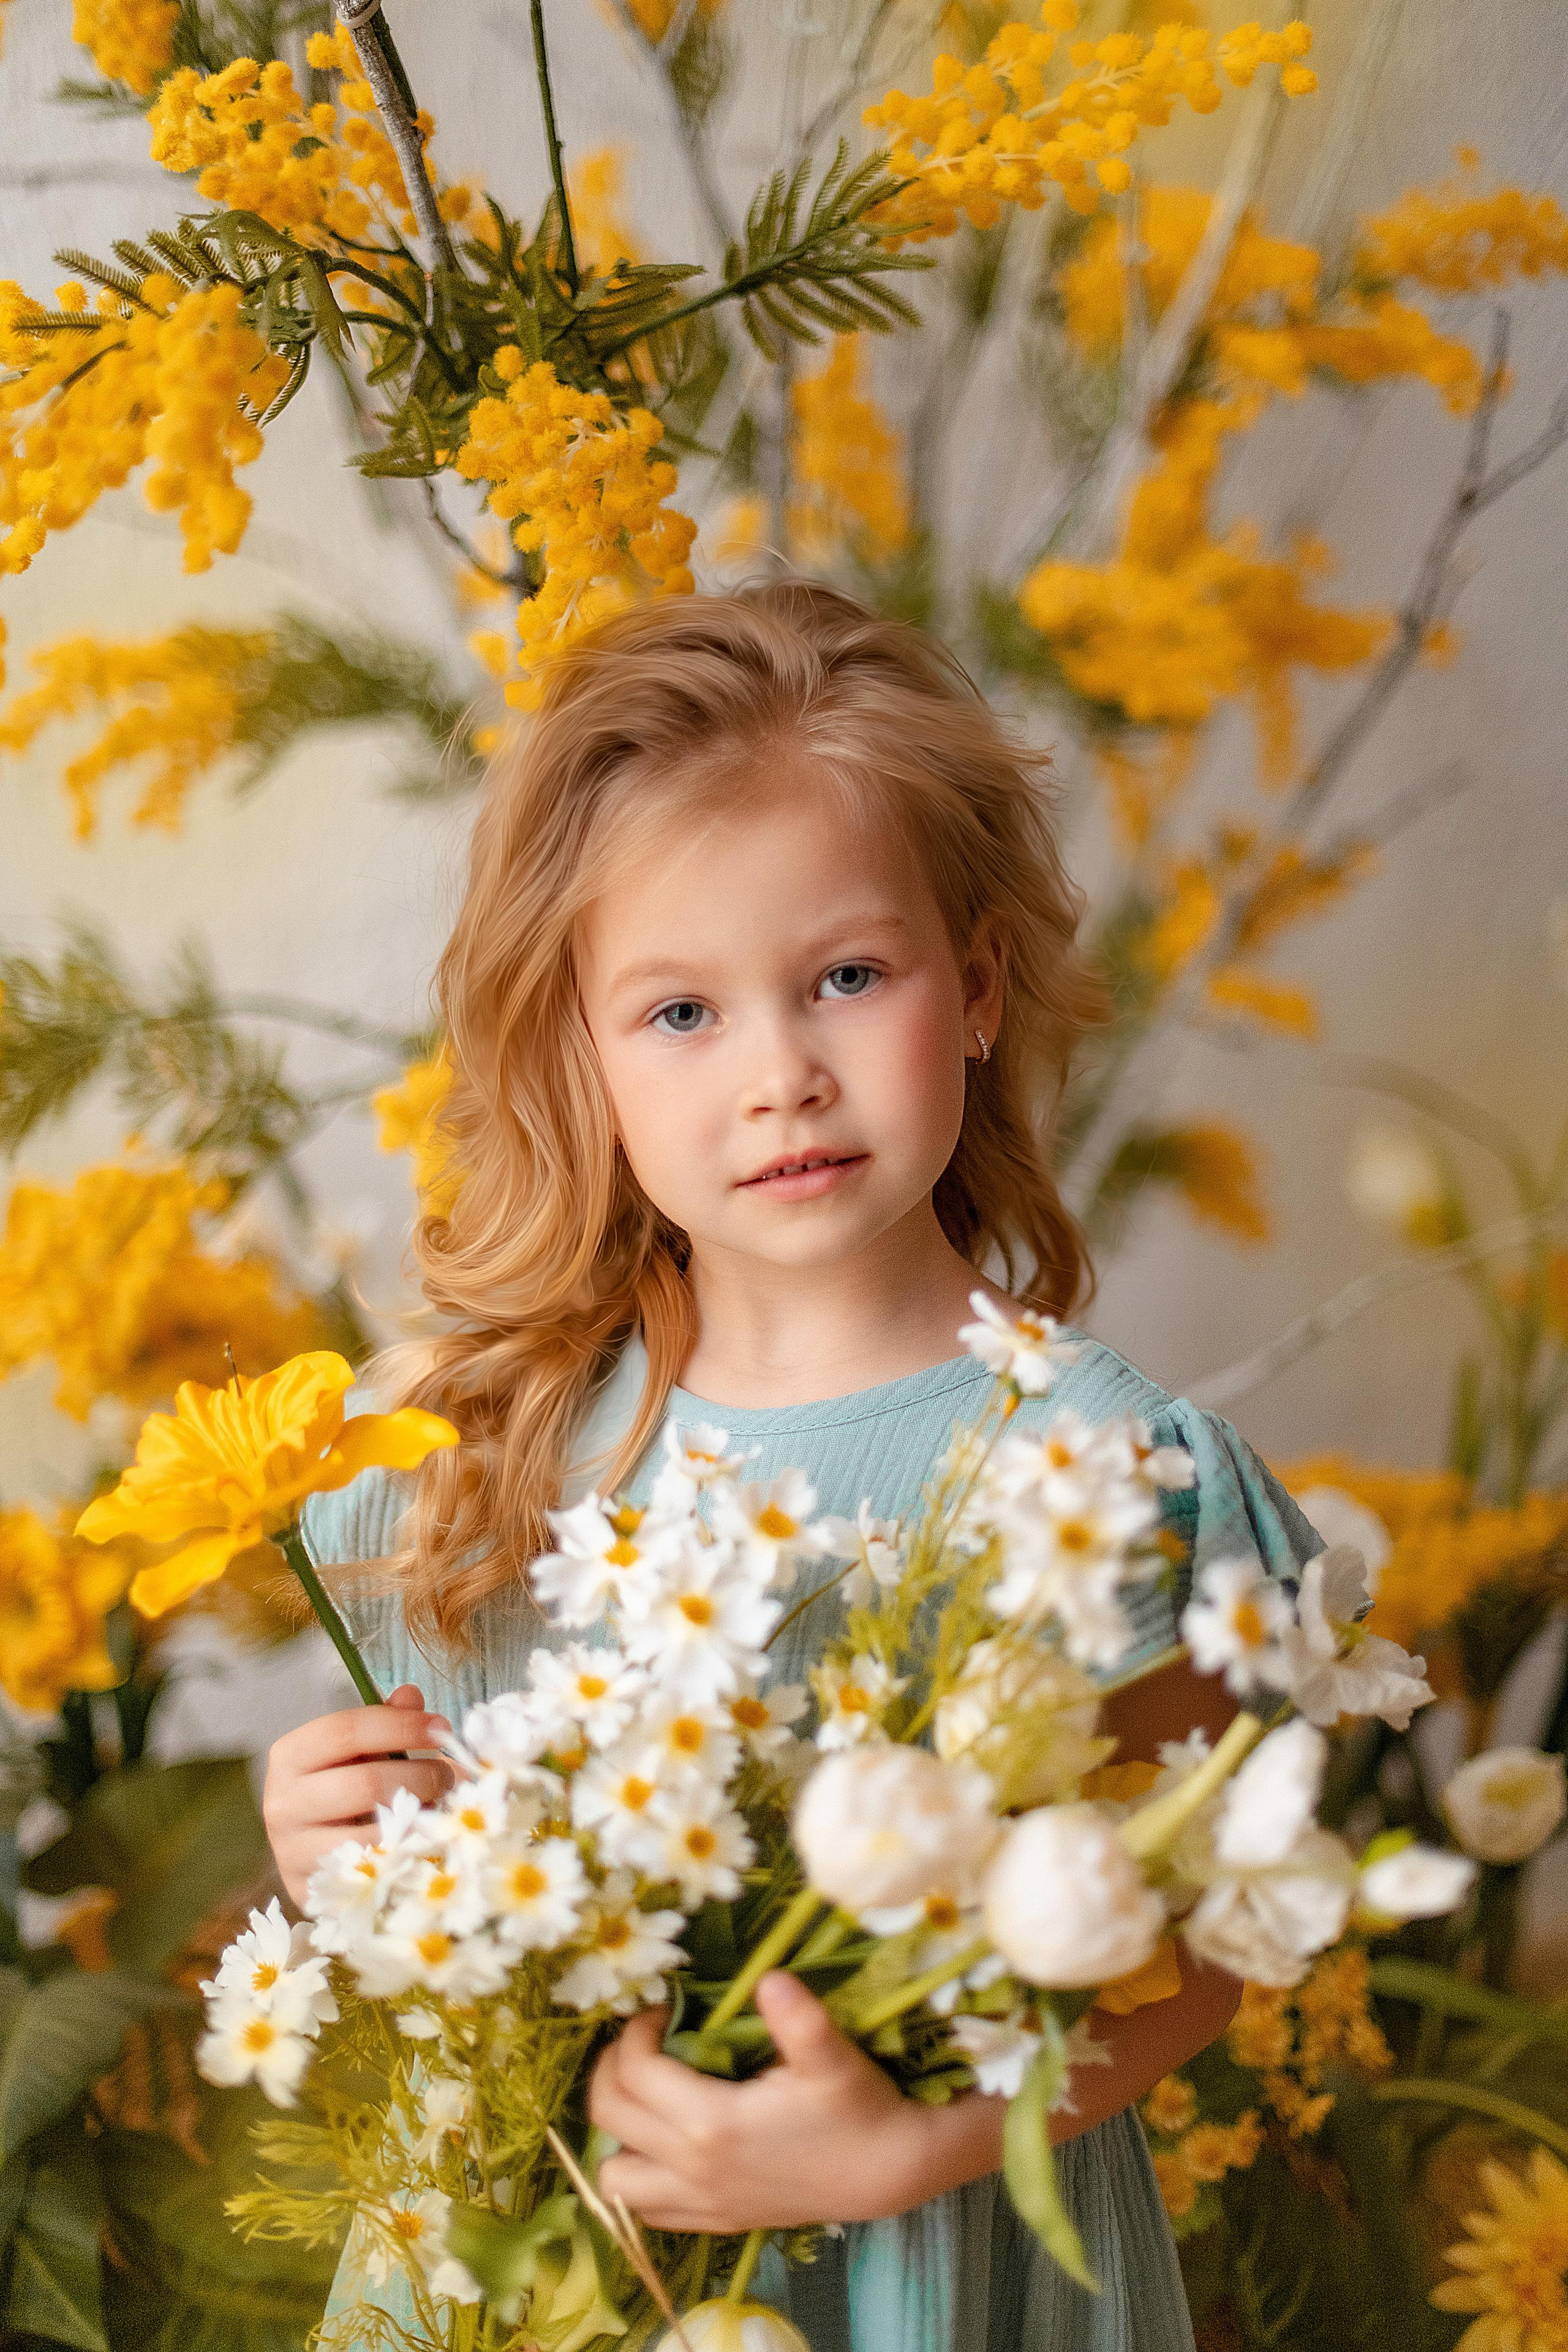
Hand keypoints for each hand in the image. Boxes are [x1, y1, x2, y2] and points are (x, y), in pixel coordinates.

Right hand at [263, 1684, 452, 1906]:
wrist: (310, 1852)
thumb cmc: (342, 1789)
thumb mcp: (358, 1751)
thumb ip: (384, 1723)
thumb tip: (410, 1695)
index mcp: (291, 1755)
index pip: (346, 1730)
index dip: (401, 1725)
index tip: (442, 1728)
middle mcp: (282, 1802)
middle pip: (366, 1782)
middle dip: (421, 1776)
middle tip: (449, 1775)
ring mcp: (292, 1850)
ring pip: (372, 1832)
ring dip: (420, 1819)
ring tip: (441, 1807)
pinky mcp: (309, 1888)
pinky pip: (372, 1871)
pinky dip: (407, 1853)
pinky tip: (425, 1840)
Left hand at [589, 1970, 1005, 2232]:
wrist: (887, 2171)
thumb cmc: (858, 2107)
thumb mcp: (832, 2057)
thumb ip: (798, 2017)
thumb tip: (769, 1977)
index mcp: (711, 2124)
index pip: (634, 2071)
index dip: (636, 2030)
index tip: (664, 2008)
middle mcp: (693, 2170)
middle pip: (609, 2116)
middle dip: (611, 2068)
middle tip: (641, 2039)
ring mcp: (702, 2202)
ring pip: (613, 2178)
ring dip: (616, 2132)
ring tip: (643, 2094)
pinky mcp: (717, 2220)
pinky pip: (645, 2211)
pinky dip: (639, 2176)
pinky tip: (662, 2144)